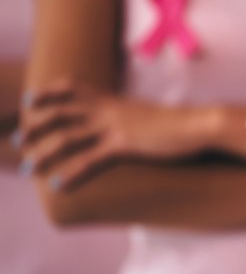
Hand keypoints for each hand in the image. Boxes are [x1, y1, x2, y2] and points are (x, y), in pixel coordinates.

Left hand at [18, 79, 215, 188]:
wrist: (198, 125)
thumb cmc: (178, 124)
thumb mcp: (147, 116)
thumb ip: (129, 118)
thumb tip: (122, 126)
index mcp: (114, 100)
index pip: (72, 88)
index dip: (48, 93)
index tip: (30, 102)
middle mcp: (109, 109)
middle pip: (60, 112)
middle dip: (35, 127)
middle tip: (19, 142)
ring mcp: (115, 126)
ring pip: (67, 138)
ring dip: (43, 154)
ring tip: (29, 170)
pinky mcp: (125, 145)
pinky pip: (90, 160)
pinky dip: (72, 173)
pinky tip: (59, 185)